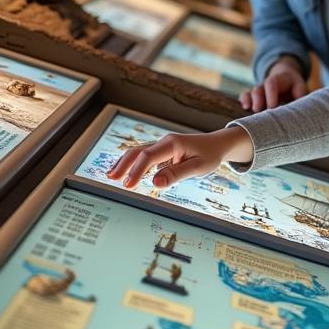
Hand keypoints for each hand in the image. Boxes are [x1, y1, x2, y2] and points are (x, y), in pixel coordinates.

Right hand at [106, 128, 254, 188]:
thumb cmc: (210, 155)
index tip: (128, 186)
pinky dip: (132, 163)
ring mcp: (162, 146)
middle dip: (123, 164)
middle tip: (111, 179)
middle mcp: (164, 142)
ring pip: (138, 152)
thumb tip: (155, 183)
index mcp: (173, 144)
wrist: (217, 144)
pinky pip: (143, 156)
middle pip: (138, 151)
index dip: (137, 171)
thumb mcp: (198, 167)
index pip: (148, 156)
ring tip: (111, 176)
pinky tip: (123, 172)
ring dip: (124, 163)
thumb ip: (176, 174)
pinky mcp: (162, 152)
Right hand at [240, 58, 308, 110]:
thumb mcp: (300, 87)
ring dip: (249, 100)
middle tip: (258, 109)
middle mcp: (266, 85)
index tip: (272, 107)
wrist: (287, 79)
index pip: (271, 84)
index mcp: (278, 80)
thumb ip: (301, 94)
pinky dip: (244, 100)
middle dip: (258, 99)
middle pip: (259, 88)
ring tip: (247, 107)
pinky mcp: (255, 97)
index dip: (270, 94)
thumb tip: (303, 106)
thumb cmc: (294, 86)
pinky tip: (244, 107)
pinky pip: (246, 96)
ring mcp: (259, 91)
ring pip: (251, 92)